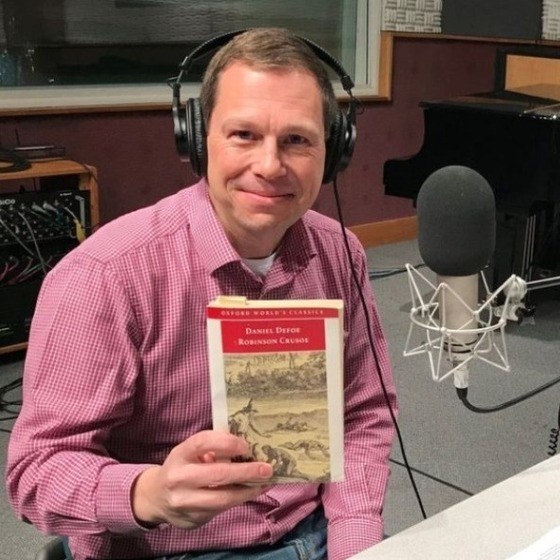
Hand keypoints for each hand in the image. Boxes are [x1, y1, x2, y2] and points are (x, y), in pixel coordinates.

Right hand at [132, 430, 272, 528]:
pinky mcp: (193, 518)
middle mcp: (179, 477)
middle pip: (217, 474)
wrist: (155, 497)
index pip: (202, 442)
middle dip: (246, 471)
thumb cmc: (181, 468)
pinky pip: (221, 509)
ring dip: (248, 490)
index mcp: (180, 454)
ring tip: (264, 483)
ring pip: (222, 498)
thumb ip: (211, 449)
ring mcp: (185, 501)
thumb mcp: (189, 453)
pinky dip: (240, 499)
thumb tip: (245, 448)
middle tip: (266, 469)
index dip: (226, 442)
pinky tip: (253, 492)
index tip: (246, 446)